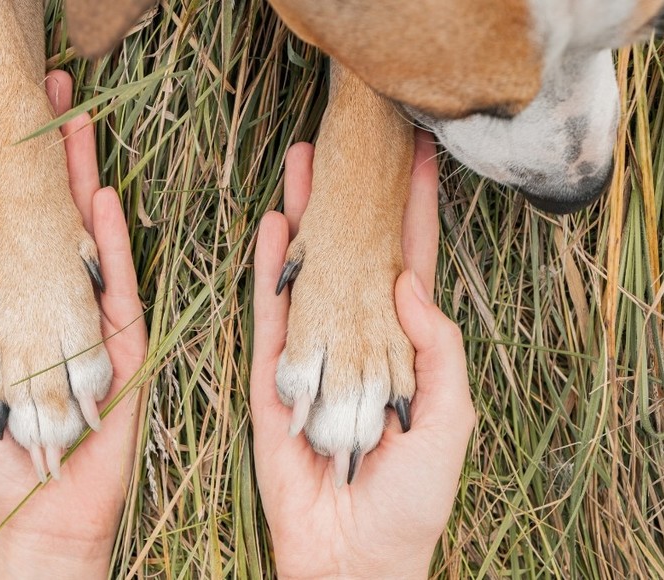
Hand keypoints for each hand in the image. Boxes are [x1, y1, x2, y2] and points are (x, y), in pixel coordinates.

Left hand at [0, 70, 145, 578]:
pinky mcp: (126, 344)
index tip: (13, 134)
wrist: (39, 510)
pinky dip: (111, 243)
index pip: (17, 236)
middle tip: (58, 104)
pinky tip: (103, 199)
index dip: (14, 185)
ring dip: (85, 186)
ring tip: (81, 129)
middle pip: (57, 223)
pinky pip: (120, 285)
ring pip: (90, 242)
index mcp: (18, 312)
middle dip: (56, 166)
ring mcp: (95, 322)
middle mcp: (58, 306)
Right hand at [251, 132, 474, 578]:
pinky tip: (270, 226)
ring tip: (301, 165)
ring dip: (305, 218)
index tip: (417, 159)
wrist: (351, 554)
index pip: (410, 266)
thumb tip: (410, 283)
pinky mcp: (273, 374)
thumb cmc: (412, 497)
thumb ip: (439, 350)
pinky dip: (269, 269)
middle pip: (354, 254)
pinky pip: (270, 313)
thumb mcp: (450, 421)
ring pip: (309, 270)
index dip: (415, 214)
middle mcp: (358, 338)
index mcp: (404, 348)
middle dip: (353, 200)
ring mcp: (313, 352)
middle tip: (347, 143)